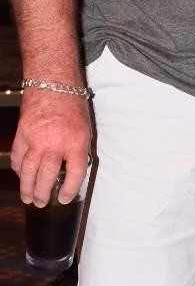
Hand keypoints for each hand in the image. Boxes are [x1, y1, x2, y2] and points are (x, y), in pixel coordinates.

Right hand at [11, 91, 90, 205]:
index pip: (74, 173)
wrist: (53, 83)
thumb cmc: (72, 105)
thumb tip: (71, 172)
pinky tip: (21, 175)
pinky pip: (18, 157)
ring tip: (28, 198)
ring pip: (29, 171)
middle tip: (41, 203)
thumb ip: (77, 150)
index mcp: (76, 141)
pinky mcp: (22, 134)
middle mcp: (56, 142)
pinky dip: (19, 169)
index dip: (69, 190)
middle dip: (43, 193)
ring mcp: (36, 139)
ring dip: (27, 187)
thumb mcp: (84, 128)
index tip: (63, 198)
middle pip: (47, 176)